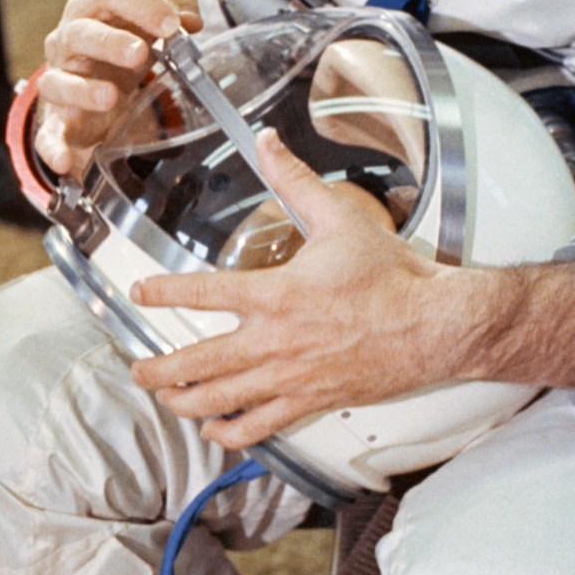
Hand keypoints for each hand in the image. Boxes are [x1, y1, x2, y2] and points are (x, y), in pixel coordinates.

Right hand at [33, 0, 202, 177]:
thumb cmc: (123, 43)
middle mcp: (69, 42)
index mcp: (93, 10)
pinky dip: (54, 148)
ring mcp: (60, 81)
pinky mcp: (57, 121)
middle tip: (141, 53)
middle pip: (80, 33)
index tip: (172, 24)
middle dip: (110, 42)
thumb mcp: (151, 18)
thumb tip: (189, 19)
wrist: (99, 84)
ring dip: (84, 89)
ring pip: (59, 81)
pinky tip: (65, 161)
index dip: (140, 4)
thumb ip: (175, 4)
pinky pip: (47, 136)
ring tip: (111, 96)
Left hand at [131, 130, 446, 445]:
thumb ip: (294, 180)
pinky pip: (258, 428)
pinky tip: (216, 429)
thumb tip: (266, 142)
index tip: (139, 293)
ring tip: (165, 399)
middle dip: (157, 371)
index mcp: (275, 294)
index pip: (200, 294)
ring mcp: (290, 378)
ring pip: (220, 402)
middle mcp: (274, 342)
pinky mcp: (310, 402)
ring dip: (183, 404)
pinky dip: (230, 432)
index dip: (161, 293)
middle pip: (196, 365)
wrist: (436, 325)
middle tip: (138, 369)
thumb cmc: (392, 277)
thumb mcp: (339, 218)